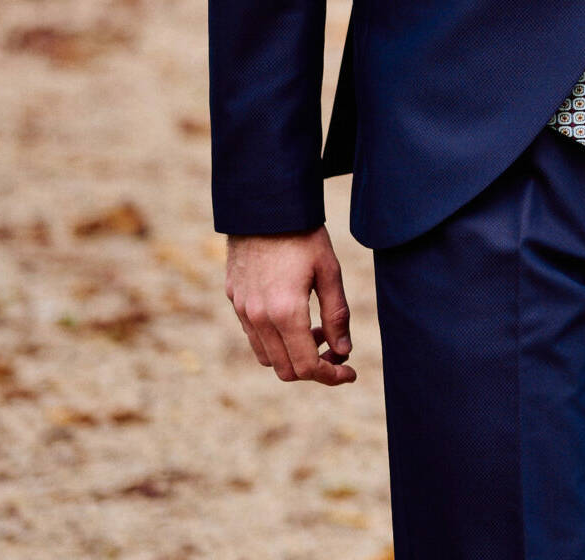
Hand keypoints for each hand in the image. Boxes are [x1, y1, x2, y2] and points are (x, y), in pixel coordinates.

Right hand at [224, 227, 355, 385]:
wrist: (263, 207)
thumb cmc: (302, 235)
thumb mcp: (329, 272)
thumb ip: (337, 315)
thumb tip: (343, 351)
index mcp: (285, 313)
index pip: (306, 367)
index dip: (331, 376)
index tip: (350, 372)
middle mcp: (258, 318)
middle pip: (285, 370)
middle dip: (314, 369)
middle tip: (336, 352)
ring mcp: (242, 310)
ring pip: (267, 356)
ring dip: (293, 355)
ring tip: (316, 330)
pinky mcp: (234, 299)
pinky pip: (254, 336)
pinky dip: (275, 340)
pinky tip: (294, 318)